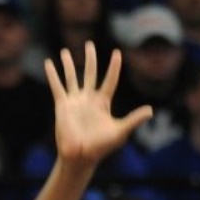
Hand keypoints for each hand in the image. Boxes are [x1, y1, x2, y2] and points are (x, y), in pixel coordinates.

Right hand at [43, 42, 151, 166]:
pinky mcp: (62, 105)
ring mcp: (75, 101)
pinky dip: (52, 75)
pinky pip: (57, 87)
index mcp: (103, 102)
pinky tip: (48, 63)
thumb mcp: (120, 131)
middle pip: (90, 73)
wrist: (80, 156)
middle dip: (90, 58)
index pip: (110, 80)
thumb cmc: (101, 146)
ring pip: (72, 77)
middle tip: (89, 44)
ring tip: (65, 51)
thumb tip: (151, 110)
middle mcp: (88, 98)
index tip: (116, 53)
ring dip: (68, 64)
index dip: (114, 67)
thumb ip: (134, 120)